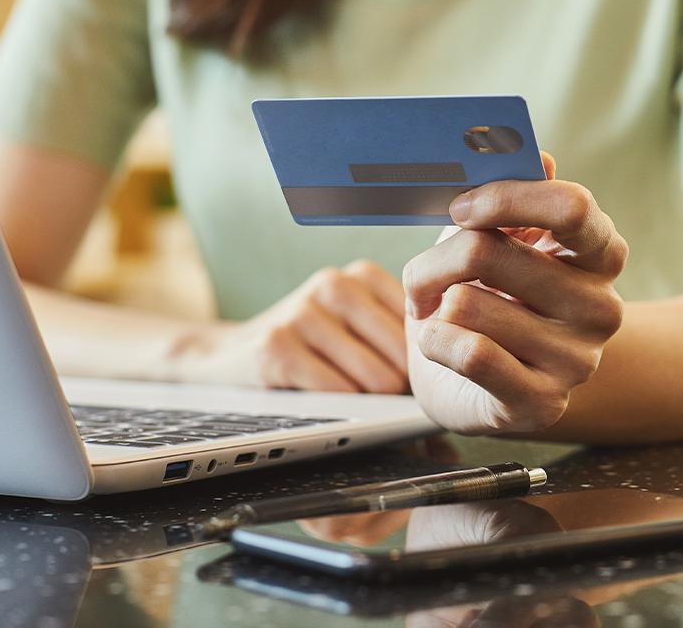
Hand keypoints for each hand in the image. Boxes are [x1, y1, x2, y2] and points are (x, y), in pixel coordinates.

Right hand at [174, 260, 408, 392]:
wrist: (232, 354)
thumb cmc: (311, 347)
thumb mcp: (354, 325)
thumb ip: (397, 333)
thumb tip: (450, 373)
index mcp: (362, 275)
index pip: (422, 324)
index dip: (424, 359)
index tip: (416, 377)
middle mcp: (333, 284)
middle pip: (402, 354)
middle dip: (402, 385)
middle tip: (391, 401)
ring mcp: (302, 311)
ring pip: (374, 375)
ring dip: (373, 401)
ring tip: (362, 402)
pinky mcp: (276, 344)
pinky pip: (336, 389)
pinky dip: (343, 406)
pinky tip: (332, 402)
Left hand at [402, 154, 626, 433]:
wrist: (486, 382)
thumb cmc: (492, 295)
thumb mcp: (498, 238)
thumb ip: (514, 196)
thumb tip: (538, 154)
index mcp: (600, 253)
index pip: (571, 207)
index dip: (504, 199)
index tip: (461, 208)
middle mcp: (601, 307)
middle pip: (491, 253)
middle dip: (437, 260)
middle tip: (425, 275)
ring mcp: (578, 359)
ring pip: (468, 305)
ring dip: (432, 306)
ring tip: (439, 315)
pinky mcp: (543, 404)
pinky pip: (471, 354)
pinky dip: (436, 342)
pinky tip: (438, 343)